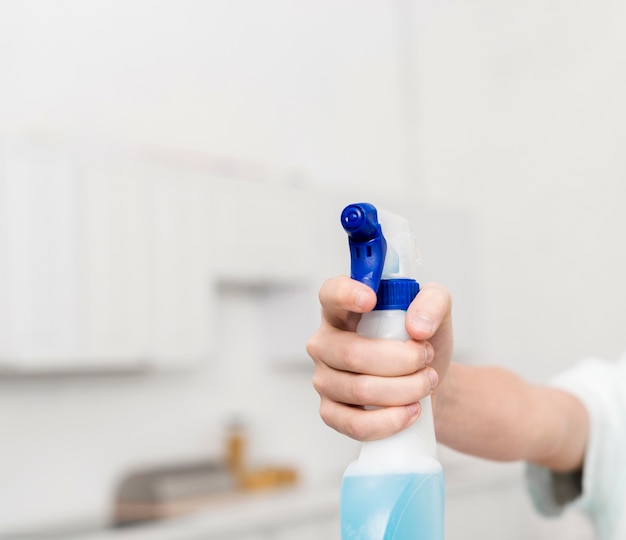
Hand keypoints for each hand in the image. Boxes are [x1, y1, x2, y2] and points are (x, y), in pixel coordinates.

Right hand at [306, 275, 452, 440]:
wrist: (428, 382)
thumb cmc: (422, 341)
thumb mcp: (436, 310)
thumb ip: (432, 301)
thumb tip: (416, 326)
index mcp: (342, 309)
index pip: (330, 294)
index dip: (346, 295)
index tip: (372, 299)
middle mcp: (325, 342)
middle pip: (352, 353)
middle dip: (401, 360)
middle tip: (426, 357)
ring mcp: (324, 378)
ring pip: (358, 390)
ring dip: (404, 389)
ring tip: (426, 382)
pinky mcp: (330, 412)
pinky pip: (355, 423)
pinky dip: (390, 420)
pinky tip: (410, 410)